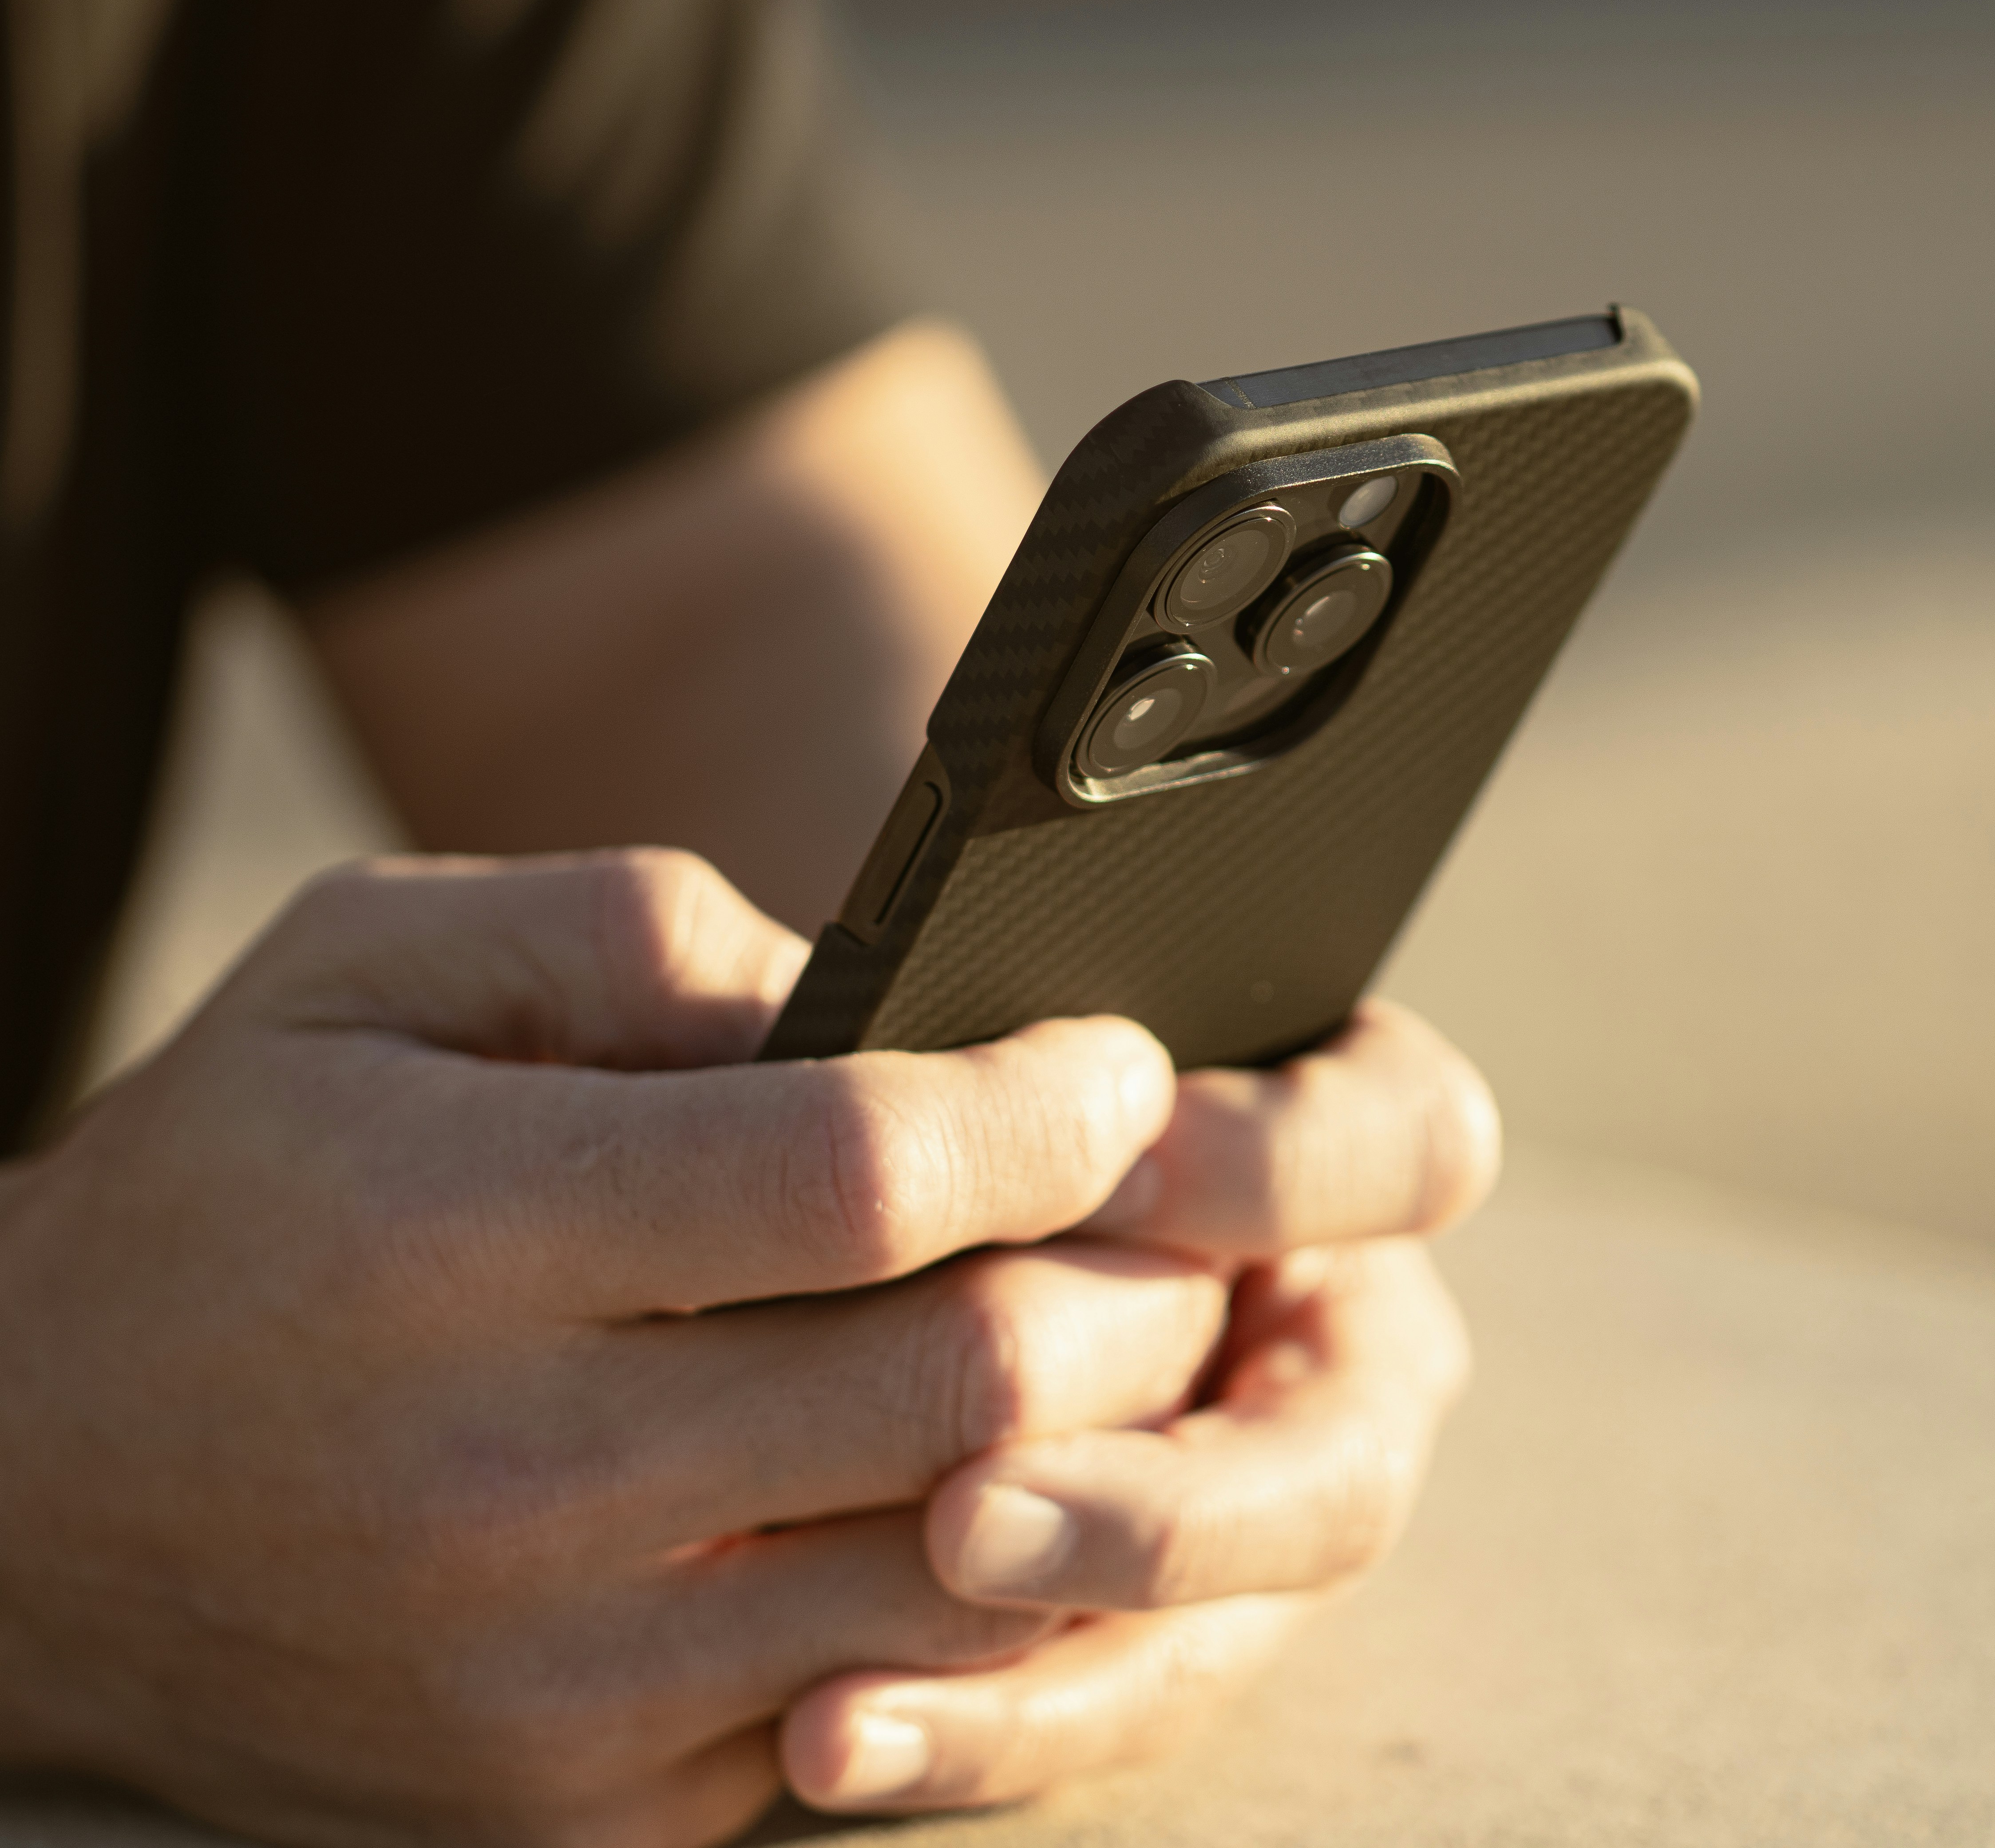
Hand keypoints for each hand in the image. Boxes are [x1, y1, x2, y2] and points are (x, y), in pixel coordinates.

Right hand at [0, 852, 1218, 1847]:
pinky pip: (878, 1706)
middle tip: (1174, 1201)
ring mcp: (551, 1685)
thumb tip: (888, 1002)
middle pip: (963, 1389)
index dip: (1045, 1110)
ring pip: (966, 1577)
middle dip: (1135, 1278)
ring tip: (1129, 1332)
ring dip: (1106, 1444)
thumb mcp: (379, 963)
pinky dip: (982, 1590)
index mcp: (462, 1238)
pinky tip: (995, 1477)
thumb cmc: (241, 1174)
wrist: (32, 1500)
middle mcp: (511, 1486)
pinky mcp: (578, 1806)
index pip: (861, 1177)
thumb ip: (640, 939)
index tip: (1117, 1068)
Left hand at [779, 1002, 1500, 1813]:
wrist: (846, 1186)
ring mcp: (1261, 1495)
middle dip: (1164, 1507)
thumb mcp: (914, 974)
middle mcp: (1329, 1332)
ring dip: (1054, 1666)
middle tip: (962, 1513)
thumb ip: (929, 999)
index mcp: (1334, 1136)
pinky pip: (1107, 1700)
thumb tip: (849, 1040)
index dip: (1281, 1164)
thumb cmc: (918, 1028)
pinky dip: (977, 1727)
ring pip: (1230, 1626)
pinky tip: (822, 1731)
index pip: (1410, 1138)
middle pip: (1343, 1457)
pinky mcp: (1158, 1618)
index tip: (1116, 1165)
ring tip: (841, 1704)